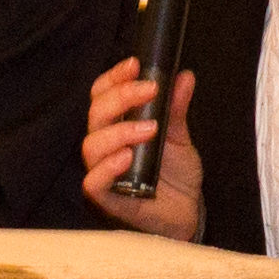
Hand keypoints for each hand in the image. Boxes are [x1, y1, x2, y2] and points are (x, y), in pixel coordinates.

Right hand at [81, 58, 201, 240]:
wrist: (187, 212)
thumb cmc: (175, 176)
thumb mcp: (180, 137)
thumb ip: (176, 110)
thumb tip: (184, 77)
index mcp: (118, 126)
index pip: (102, 95)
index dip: (114, 78)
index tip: (135, 65)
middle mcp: (107, 146)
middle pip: (96, 114)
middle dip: (120, 97)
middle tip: (150, 91)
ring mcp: (104, 171)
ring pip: (92, 145)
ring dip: (119, 132)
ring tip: (149, 129)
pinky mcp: (107, 198)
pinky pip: (93, 182)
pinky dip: (106, 168)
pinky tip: (127, 158)